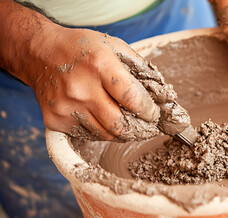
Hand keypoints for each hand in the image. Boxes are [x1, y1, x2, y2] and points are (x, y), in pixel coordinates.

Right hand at [31, 28, 165, 140]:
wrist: (39, 52)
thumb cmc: (81, 49)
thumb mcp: (113, 45)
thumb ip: (138, 66)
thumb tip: (161, 91)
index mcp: (100, 66)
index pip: (132, 99)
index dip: (148, 111)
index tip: (153, 114)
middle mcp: (81, 88)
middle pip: (119, 125)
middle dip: (137, 128)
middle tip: (144, 125)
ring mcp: (66, 107)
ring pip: (105, 135)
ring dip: (119, 131)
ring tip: (123, 121)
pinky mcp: (54, 120)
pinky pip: (87, 135)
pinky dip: (98, 130)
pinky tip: (99, 117)